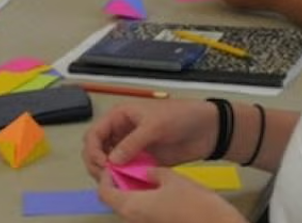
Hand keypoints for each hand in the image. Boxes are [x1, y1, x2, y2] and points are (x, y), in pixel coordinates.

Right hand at [82, 100, 216, 179]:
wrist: (208, 129)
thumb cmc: (180, 117)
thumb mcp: (154, 126)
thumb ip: (132, 143)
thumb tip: (112, 160)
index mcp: (119, 117)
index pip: (94, 133)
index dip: (93, 149)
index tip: (103, 163)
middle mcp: (121, 132)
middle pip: (96, 150)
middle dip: (96, 163)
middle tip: (107, 176)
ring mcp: (131, 148)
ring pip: (109, 163)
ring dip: (108, 173)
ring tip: (116, 182)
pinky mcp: (142, 161)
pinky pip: (126, 171)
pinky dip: (123, 179)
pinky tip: (127, 185)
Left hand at [96, 167, 245, 222]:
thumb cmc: (195, 204)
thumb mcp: (172, 178)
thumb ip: (153, 173)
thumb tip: (147, 172)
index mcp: (130, 207)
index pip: (104, 192)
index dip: (106, 177)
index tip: (115, 165)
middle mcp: (133, 220)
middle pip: (115, 201)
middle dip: (120, 184)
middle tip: (131, 169)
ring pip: (130, 208)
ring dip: (133, 193)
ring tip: (147, 177)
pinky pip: (144, 214)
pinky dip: (145, 202)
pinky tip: (159, 190)